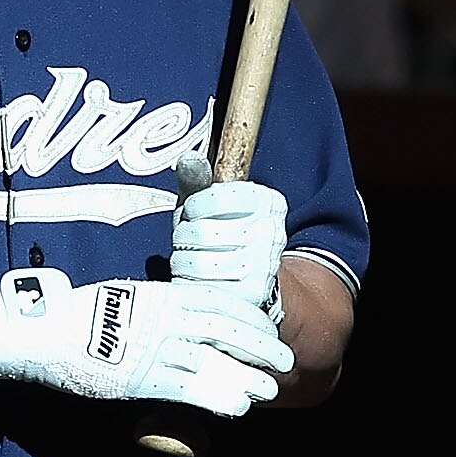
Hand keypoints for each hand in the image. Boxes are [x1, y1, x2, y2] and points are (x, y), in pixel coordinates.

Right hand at [0, 268, 291, 417]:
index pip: (219, 302)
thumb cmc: (75, 317)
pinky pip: (188, 387)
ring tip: (270, 388)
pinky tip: (237, 406)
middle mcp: (165, 318)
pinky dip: (216, 396)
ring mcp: (155, 347)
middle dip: (259, 346)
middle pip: (226, 329)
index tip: (269, 327)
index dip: (250, 317)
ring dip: (246, 375)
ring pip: (214, 359)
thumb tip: (175, 318)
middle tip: (284, 361)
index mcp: (161, 294)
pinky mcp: (141, 377)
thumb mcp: (122, 300)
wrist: (41, 332)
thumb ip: (154, 310)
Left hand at [171, 174, 286, 306]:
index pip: (214, 196)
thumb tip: (189, 159)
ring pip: (196, 263)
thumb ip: (196, 181)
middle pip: (201, 233)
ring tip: (194, 260)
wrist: (250, 282)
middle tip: (192, 242)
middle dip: (183, 238)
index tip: (196, 214)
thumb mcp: (207, 205)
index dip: (193, 208)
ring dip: (183, 262)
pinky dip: (189, 284)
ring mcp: (264, 268)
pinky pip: (200, 288)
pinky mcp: (250, 297)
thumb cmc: (221, 236)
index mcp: (267, 201)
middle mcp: (272, 233)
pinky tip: (198, 281)